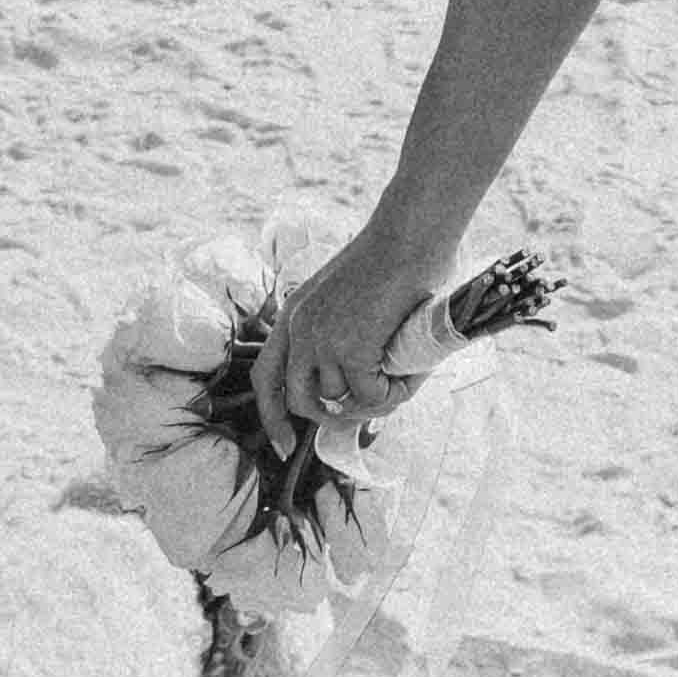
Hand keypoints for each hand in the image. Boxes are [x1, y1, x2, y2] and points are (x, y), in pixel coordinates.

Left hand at [252, 225, 445, 455]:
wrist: (411, 231)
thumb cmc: (393, 259)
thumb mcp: (350, 300)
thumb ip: (344, 337)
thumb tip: (358, 390)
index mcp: (293, 316)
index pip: (266, 379)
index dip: (273, 417)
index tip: (285, 445)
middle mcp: (299, 329)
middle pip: (300, 400)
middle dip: (330, 419)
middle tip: (365, 415)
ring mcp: (322, 339)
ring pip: (341, 400)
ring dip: (372, 400)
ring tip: (402, 377)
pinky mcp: (352, 347)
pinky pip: (370, 394)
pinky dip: (392, 393)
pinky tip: (409, 372)